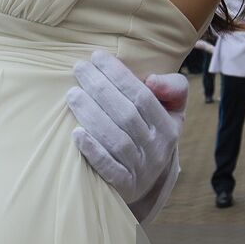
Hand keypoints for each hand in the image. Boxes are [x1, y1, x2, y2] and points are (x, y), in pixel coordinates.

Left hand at [68, 50, 184, 204]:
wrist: (149, 183)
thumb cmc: (152, 133)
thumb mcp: (171, 111)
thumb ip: (172, 88)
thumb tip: (152, 80)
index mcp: (169, 126)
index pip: (143, 96)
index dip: (119, 74)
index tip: (97, 57)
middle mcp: (157, 148)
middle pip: (126, 114)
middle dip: (100, 87)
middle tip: (79, 68)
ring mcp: (141, 169)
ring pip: (116, 139)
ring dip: (92, 114)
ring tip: (72, 94)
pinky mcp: (124, 186)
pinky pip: (109, 168)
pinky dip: (93, 150)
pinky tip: (76, 134)